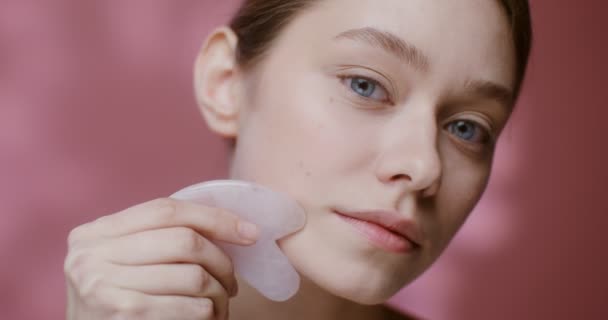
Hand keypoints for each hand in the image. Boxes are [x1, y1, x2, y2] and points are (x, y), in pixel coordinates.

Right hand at [64, 198, 258, 319]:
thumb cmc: (120, 301)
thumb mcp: (125, 262)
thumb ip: (159, 238)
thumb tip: (237, 227)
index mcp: (95, 233)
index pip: (165, 210)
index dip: (213, 217)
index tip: (249, 232)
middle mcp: (91, 255)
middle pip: (183, 240)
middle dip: (221, 260)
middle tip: (232, 281)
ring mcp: (103, 285)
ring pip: (192, 275)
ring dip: (218, 292)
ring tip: (221, 302)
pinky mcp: (122, 313)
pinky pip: (189, 305)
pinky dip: (208, 311)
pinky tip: (209, 316)